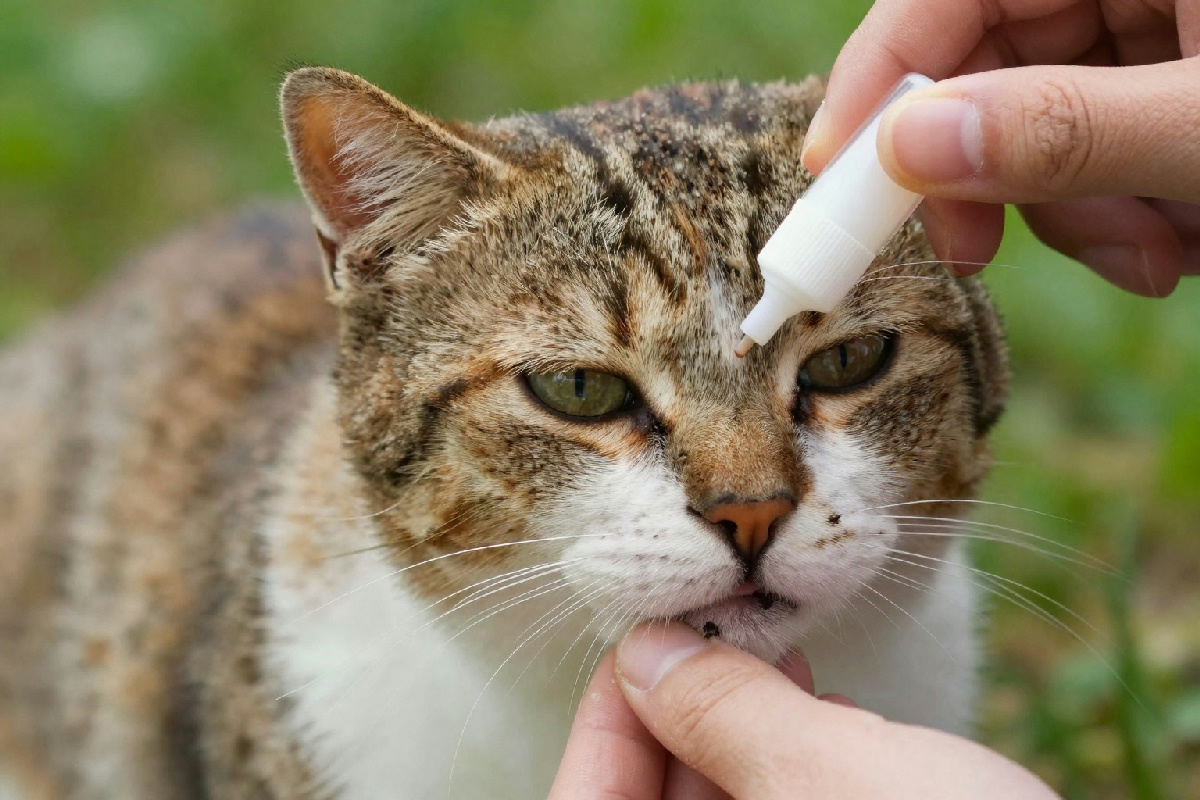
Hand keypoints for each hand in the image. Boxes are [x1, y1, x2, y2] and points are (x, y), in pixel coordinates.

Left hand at [549, 622, 1057, 798]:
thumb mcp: (824, 777)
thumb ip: (719, 714)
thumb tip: (648, 651)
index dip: (605, 725)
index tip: (644, 647)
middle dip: (684, 724)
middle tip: (721, 646)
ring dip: (746, 743)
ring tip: (791, 674)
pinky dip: (800, 778)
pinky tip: (842, 727)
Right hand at [802, 0, 1199, 295]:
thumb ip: (1063, 130)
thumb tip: (905, 147)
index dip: (878, 72)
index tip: (832, 170)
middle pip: (986, 67)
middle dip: (991, 178)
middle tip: (974, 255)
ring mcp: (1153, 30)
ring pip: (1035, 124)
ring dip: (1073, 214)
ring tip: (1155, 257)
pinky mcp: (1169, 86)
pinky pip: (1091, 148)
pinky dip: (1116, 210)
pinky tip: (1178, 237)